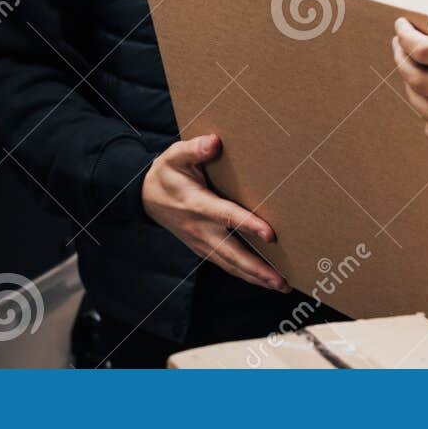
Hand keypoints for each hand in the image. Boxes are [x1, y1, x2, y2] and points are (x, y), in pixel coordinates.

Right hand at [142, 134, 287, 291]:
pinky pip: (226, 264)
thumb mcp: (175, 155)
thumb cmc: (167, 173)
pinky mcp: (202, 248)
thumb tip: (214, 141)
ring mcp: (201, 242)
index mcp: (198, 204)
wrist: (145, 196)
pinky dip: (244, 275)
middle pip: (232, 253)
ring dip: (255, 277)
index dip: (248, 225)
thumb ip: (194, 148)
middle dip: (257, 269)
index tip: (270, 234)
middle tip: (282, 281)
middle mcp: (201, 229)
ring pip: (230, 264)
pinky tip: (262, 280)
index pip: (227, 216)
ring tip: (280, 286)